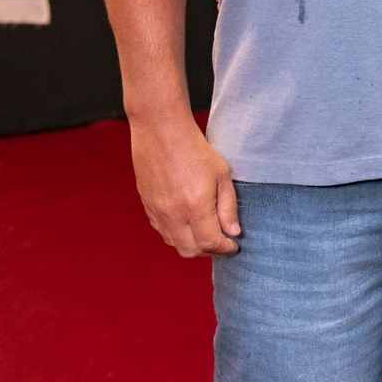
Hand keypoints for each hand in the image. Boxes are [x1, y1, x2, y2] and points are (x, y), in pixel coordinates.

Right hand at [129, 114, 240, 257]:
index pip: (211, 243)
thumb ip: (228, 207)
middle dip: (209, 250)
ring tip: (204, 230)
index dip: (225, 248)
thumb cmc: (194, 148)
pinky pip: (162, 231)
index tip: (233, 244)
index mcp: (195, 206)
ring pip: (174, 244)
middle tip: (220, 239)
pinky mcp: (147, 205)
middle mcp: (174, 214)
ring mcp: (157, 211)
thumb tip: (233, 232)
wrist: (161, 131)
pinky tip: (187, 221)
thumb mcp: (221, 174)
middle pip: (191, 251)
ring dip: (191, 244)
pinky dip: (176, 234)